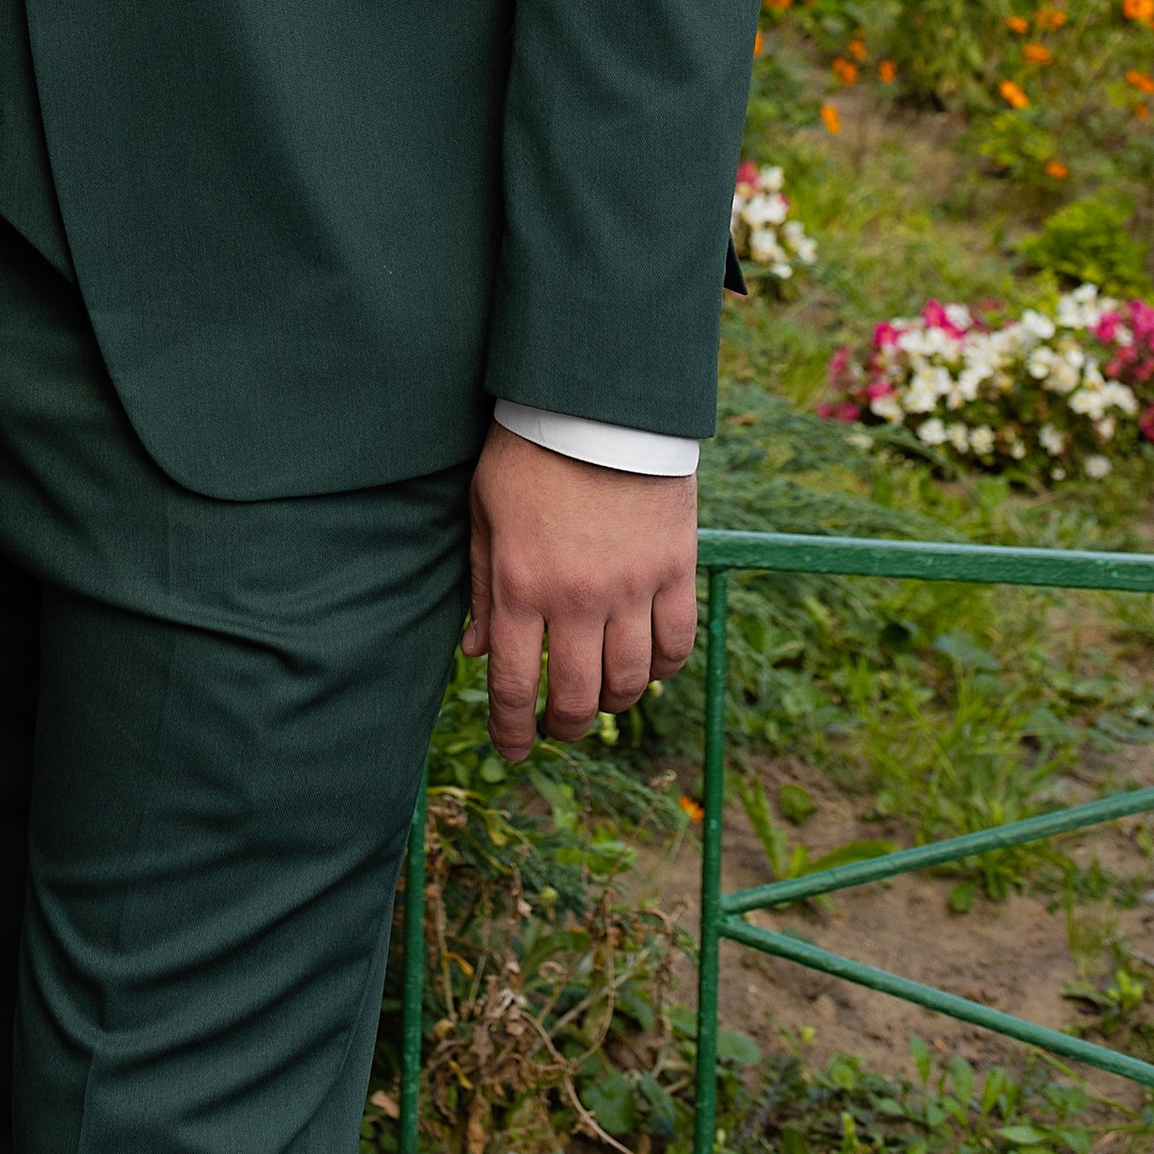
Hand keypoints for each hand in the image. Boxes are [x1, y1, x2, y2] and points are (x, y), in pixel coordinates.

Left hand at [464, 424, 697, 760]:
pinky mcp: (675, 570)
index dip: (513, 730)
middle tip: (558, 727)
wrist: (597, 402)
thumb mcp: (485, 513)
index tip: (513, 750)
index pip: (516, 686)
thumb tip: (477, 655)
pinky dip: (663, 667)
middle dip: (564, 726)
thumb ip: (484, 587)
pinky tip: (647, 664)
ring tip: (602, 698)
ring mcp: (631, 587)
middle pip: (577, 697)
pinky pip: (676, 644)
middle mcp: (578, 598)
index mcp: (522, 585)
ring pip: (630, 681)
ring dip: (614, 702)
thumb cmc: (528, 453)